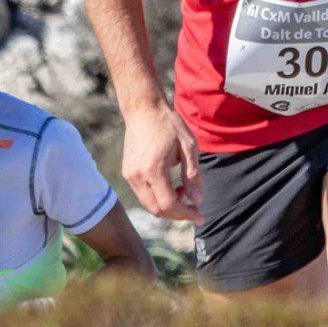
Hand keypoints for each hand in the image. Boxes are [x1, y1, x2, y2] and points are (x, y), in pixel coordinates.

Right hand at [121, 101, 201, 220]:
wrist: (143, 109)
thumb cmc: (168, 124)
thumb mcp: (188, 147)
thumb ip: (193, 175)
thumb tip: (198, 200)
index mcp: (154, 169)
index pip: (169, 204)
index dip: (186, 214)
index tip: (200, 217)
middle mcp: (138, 176)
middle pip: (157, 210)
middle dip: (177, 214)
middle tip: (194, 208)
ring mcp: (129, 175)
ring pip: (149, 204)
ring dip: (168, 206)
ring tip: (184, 192)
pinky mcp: (127, 172)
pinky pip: (143, 194)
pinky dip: (158, 197)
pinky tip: (171, 186)